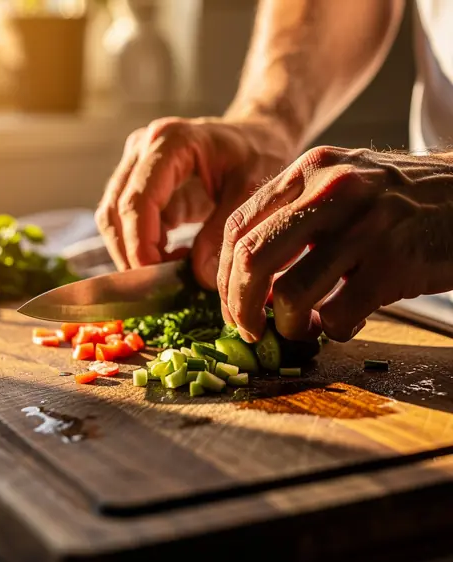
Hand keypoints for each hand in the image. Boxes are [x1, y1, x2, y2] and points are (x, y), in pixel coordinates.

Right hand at [95, 116, 294, 288]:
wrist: (259, 137)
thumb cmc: (260, 154)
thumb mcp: (252, 191)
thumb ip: (225, 232)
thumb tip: (199, 277)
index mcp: (171, 143)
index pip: (138, 202)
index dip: (141, 246)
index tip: (158, 279)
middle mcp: (144, 149)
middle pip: (116, 213)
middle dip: (133, 256)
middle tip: (162, 288)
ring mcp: (137, 167)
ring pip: (113, 221)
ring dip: (133, 254)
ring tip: (171, 273)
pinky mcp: (141, 187)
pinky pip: (127, 225)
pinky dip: (143, 249)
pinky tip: (174, 260)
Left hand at [218, 145, 452, 341]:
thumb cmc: (398, 199)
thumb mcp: (340, 183)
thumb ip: (294, 217)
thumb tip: (247, 277)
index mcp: (308, 170)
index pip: (237, 227)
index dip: (223, 275)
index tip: (231, 304)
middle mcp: (331, 191)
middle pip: (251, 259)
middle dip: (239, 306)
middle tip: (248, 329)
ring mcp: (364, 226)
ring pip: (290, 294)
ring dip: (287, 325)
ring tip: (302, 327)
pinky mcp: (394, 263)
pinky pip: (338, 316)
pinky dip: (333, 331)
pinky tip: (345, 322)